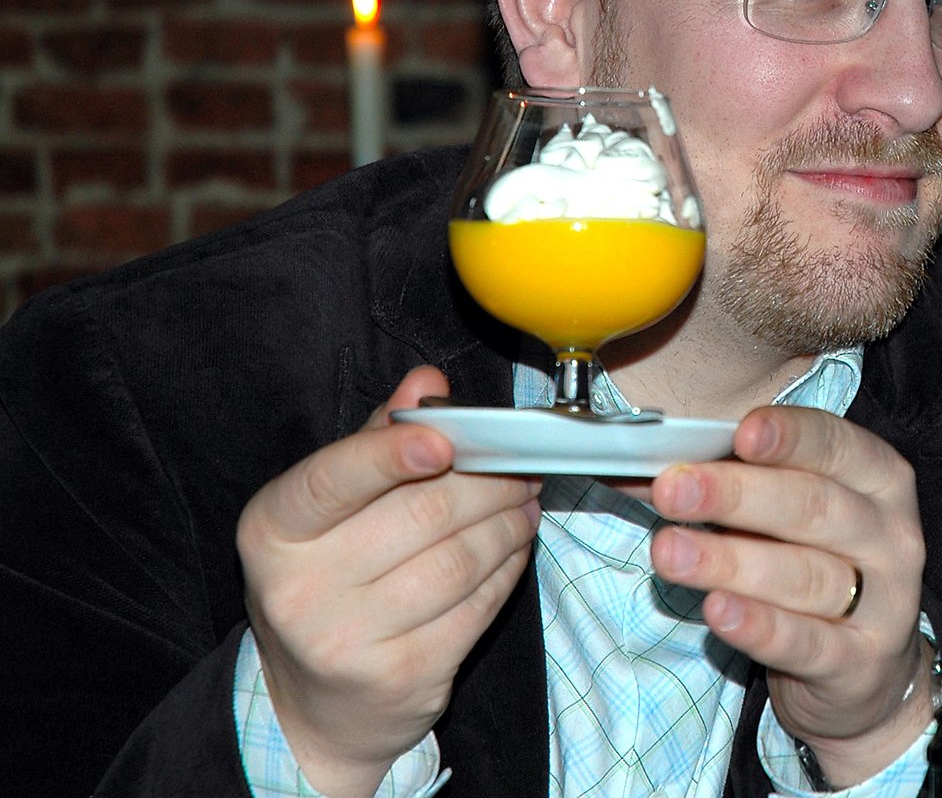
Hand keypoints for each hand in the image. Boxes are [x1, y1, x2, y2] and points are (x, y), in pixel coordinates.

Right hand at [236, 366, 540, 797]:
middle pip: (421, 514)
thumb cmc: (328, 578)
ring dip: (506, 522)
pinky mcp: (403, 678)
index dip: (392, 453)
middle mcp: (300, 589)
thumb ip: (377, 438)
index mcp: (274, 529)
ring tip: (522, 500)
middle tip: (516, 463)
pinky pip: (476, 608)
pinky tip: (513, 546)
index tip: (445, 437)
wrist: (314, 705)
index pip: (333, 478)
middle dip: (485, 482)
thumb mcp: (330, 507)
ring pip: (458, 560)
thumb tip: (426, 381)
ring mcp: (349, 641)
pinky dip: (507, 569)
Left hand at [648, 406, 934, 786]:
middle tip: (672, 489)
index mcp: (878, 476)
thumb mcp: (784, 508)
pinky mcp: (861, 664)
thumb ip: (732, 479)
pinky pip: (805, 642)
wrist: (866, 666)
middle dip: (735, 495)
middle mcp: (890, 534)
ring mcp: (885, 603)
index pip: (835, 443)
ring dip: (729, 561)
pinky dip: (758, 625)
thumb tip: (646, 467)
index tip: (740, 433)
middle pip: (812, 506)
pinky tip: (716, 609)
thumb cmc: (812, 557)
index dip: (789, 436)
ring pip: (803, 575)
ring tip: (669, 550)